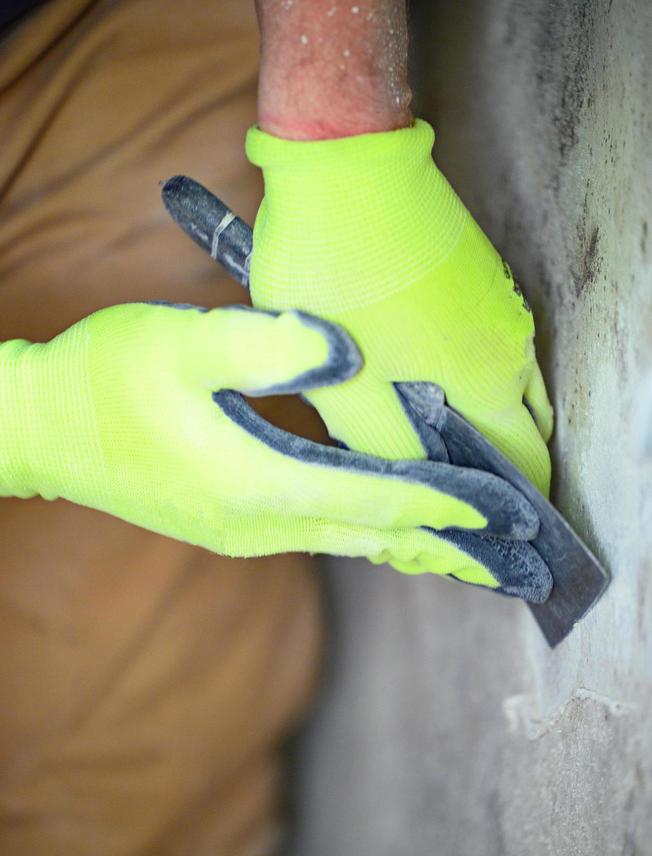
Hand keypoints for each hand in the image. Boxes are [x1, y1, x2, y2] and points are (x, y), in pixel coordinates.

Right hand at [0, 302, 543, 580]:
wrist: (43, 427)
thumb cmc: (107, 377)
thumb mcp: (186, 341)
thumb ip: (274, 345)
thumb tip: (350, 357)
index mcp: (255, 481)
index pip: (376, 499)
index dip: (444, 503)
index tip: (499, 511)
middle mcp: (255, 523)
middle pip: (373, 537)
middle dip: (444, 541)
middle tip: (506, 550)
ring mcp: (240, 532)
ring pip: (347, 541)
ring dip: (409, 540)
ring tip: (461, 543)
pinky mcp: (227, 524)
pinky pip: (318, 534)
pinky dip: (367, 530)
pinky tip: (386, 523)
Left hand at [246, 120, 552, 499]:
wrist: (343, 164)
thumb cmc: (337, 279)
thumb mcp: (347, 390)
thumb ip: (393, 452)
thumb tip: (419, 496)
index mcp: (487, 383)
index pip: (527, 466)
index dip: (506, 505)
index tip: (478, 529)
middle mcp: (508, 346)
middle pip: (517, 426)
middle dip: (484, 462)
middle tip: (433, 481)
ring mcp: (496, 303)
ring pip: (496, 382)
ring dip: (466, 413)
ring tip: (413, 428)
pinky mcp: (475, 273)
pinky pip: (479, 341)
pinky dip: (456, 369)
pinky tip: (407, 368)